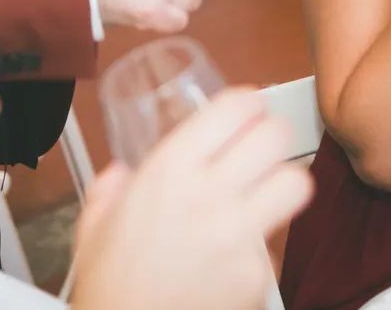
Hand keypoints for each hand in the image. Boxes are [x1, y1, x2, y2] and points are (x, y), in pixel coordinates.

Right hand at [70, 88, 312, 309]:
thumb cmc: (111, 288)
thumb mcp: (95, 225)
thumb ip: (110, 190)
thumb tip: (119, 175)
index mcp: (170, 170)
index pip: (234, 108)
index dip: (248, 102)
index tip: (248, 107)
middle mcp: (210, 195)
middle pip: (275, 136)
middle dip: (273, 134)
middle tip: (264, 143)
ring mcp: (239, 236)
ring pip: (295, 183)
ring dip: (284, 182)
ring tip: (269, 190)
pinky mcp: (256, 276)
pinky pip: (276, 244)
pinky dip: (262, 247)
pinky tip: (238, 254)